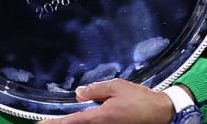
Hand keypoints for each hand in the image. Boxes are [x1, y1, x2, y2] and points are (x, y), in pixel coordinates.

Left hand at [39, 79, 175, 123]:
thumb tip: (78, 94)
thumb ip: (95, 90)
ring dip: (73, 123)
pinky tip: (78, 120)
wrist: (162, 113)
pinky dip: (84, 123)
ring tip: (58, 121)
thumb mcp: (116, 87)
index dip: (53, 123)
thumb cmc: (139, 98)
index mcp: (99, 117)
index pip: (70, 122)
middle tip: (44, 123)